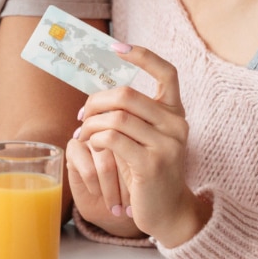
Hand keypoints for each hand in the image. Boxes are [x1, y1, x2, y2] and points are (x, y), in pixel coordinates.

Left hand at [73, 45, 207, 247]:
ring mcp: (166, 145)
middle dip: (95, 101)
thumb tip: (96, 94)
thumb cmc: (148, 171)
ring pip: (115, 117)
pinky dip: (94, 139)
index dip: (142, 55)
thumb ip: (131, 115)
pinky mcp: (151, 165)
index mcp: (175, 113)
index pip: (167, 72)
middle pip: (126, 94)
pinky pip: (112, 139)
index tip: (116, 47)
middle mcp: (176, 125)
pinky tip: (90, 146)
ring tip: (82, 135)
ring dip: (90, 124)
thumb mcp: (145, 138)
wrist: (168, 211)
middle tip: (81, 117)